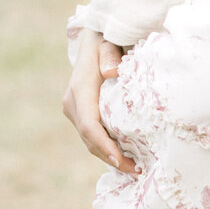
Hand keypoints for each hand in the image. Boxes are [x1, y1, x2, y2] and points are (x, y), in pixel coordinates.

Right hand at [62, 29, 137, 172]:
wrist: (93, 37)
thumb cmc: (106, 39)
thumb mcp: (109, 42)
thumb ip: (110, 55)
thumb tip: (112, 72)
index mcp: (80, 90)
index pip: (90, 125)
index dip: (104, 145)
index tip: (121, 160)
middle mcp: (73, 103)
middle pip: (90, 138)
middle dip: (111, 157)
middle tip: (136, 171)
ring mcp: (74, 109)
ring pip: (90, 140)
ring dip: (109, 155)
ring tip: (134, 168)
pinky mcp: (80, 112)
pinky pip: (92, 134)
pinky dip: (106, 147)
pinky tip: (125, 155)